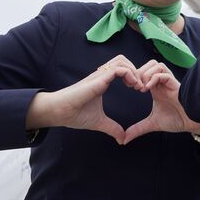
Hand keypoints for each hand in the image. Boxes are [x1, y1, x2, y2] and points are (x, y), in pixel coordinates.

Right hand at [26, 55, 141, 144]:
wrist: (59, 113)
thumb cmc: (75, 114)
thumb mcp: (99, 122)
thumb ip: (112, 128)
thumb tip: (122, 140)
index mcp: (102, 82)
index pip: (122, 69)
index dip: (133, 76)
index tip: (139, 90)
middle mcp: (102, 76)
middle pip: (123, 60)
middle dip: (136, 70)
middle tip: (140, 86)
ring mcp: (100, 75)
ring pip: (121, 60)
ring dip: (134, 70)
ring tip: (137, 86)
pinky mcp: (98, 78)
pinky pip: (118, 69)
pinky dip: (129, 74)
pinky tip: (132, 85)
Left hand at [123, 60, 199, 143]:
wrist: (191, 122)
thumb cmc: (176, 119)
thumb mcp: (152, 124)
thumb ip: (138, 129)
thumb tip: (124, 139)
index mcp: (156, 88)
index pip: (144, 71)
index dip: (135, 76)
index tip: (129, 88)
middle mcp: (162, 83)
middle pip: (150, 64)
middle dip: (139, 72)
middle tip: (134, 86)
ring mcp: (169, 82)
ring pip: (157, 65)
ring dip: (146, 74)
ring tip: (142, 88)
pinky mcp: (175, 84)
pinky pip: (164, 74)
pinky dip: (154, 78)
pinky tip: (148, 89)